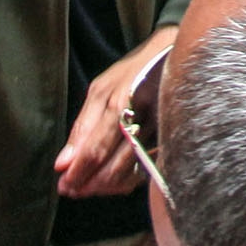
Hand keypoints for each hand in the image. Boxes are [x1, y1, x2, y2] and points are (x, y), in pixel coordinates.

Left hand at [54, 26, 173, 197]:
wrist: (182, 54)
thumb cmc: (136, 70)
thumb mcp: (102, 88)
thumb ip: (83, 126)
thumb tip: (63, 164)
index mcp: (119, 101)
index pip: (96, 149)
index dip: (78, 173)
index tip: (64, 186)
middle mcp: (141, 117)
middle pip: (113, 166)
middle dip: (89, 184)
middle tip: (73, 191)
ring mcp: (160, 129)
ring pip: (131, 173)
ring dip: (107, 187)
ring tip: (91, 187)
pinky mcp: (172, 138)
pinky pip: (147, 169)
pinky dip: (128, 181)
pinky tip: (116, 181)